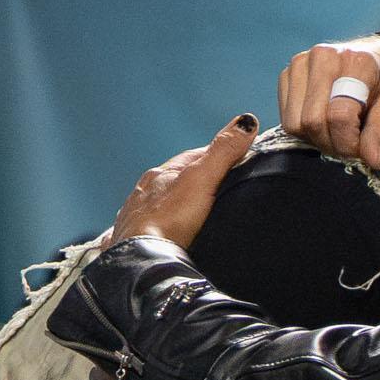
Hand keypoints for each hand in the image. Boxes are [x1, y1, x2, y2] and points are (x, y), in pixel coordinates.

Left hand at [109, 115, 265, 250]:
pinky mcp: (134, 241)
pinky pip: (149, 228)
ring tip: (196, 215)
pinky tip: (167, 236)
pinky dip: (161, 227)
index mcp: (162, 173)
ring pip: (160, 202)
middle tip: (221, 188)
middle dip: (196, 180)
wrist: (140, 258)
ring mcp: (137, 215)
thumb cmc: (169, 219)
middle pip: (176, 179)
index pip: (194, 156)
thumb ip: (223, 152)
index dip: (218, 155)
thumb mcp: (202, 179)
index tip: (239, 157)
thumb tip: (245, 121)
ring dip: (177, 204)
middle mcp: (146, 191)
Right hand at [279, 36, 379, 165]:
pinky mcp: (287, 73)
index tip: (359, 150)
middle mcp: (324, 56)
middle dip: (331, 144)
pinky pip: (286, 118)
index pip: (339, 115)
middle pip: (313, 121)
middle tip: (347, 145)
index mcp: (356, 62)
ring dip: (315, 139)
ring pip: (295, 122)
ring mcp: (301, 62)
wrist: (374, 56)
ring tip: (335, 133)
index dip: (347, 143)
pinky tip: (321, 122)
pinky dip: (303, 130)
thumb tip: (371, 160)